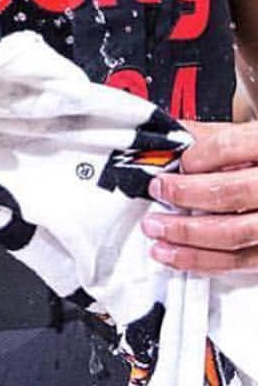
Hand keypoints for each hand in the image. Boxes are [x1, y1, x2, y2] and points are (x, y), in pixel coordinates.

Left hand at [142, 121, 257, 271]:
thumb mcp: (243, 136)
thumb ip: (207, 137)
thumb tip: (163, 144)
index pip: (230, 148)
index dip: (196, 157)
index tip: (175, 162)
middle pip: (233, 193)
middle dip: (186, 194)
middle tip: (157, 191)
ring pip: (236, 233)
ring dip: (187, 234)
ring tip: (155, 228)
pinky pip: (240, 262)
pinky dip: (203, 260)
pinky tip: (175, 254)